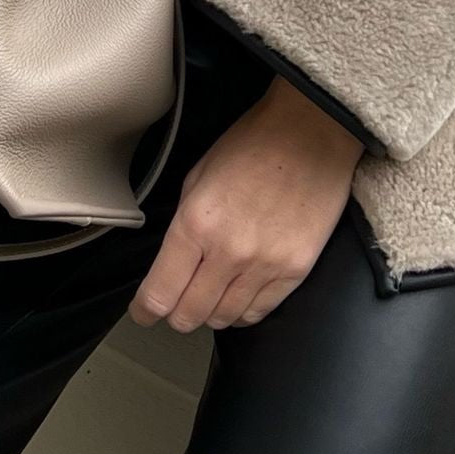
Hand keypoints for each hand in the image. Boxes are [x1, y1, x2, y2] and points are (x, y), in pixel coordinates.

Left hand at [129, 75, 364, 332]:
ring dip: (209, 315)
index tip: (143, 312)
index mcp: (195, 224)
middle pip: (190, 314)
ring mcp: (265, 266)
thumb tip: (173, 262)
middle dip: (175, 315)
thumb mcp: (197, 177)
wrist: (311, 133)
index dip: (145, 310)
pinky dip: (242, 313)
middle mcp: (228, 253)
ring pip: (225, 320)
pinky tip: (235, 301)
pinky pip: (261, 312)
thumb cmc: (252, 146)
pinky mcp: (296, 270)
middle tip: (173, 305)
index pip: (160, 292)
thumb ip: (183, 225)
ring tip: (206, 301)